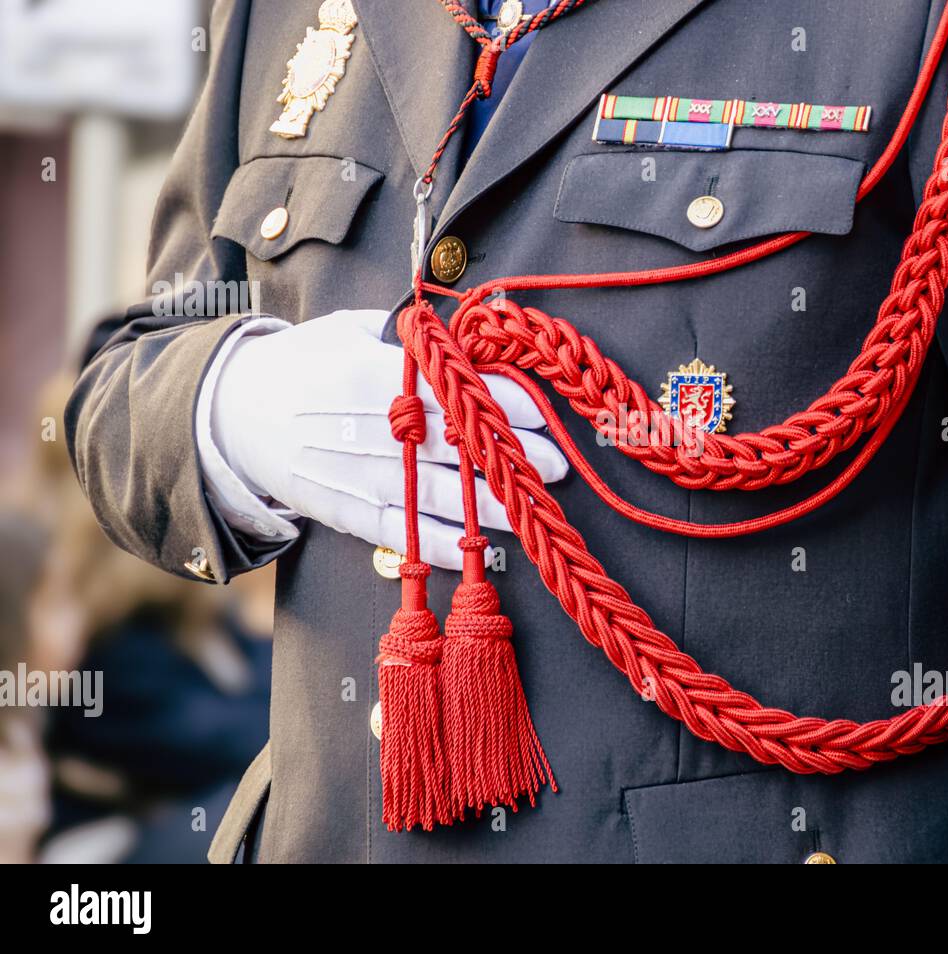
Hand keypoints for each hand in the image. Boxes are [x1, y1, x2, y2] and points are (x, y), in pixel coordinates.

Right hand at [210, 308, 566, 568]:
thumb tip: (462, 333)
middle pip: (450, 446)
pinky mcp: (344, 511)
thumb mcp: (345, 330)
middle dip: (506, 456)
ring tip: (532, 508)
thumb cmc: (299, 365)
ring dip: (487, 505)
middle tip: (555, 464)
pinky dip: (437, 544)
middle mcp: (365, 429)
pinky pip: (399, 532)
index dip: (498, 401)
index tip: (541, 410)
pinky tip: (476, 549)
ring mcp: (355, 475)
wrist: (230, 416)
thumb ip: (404, 336)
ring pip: (432, 494)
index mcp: (366, 376)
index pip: (448, 389)